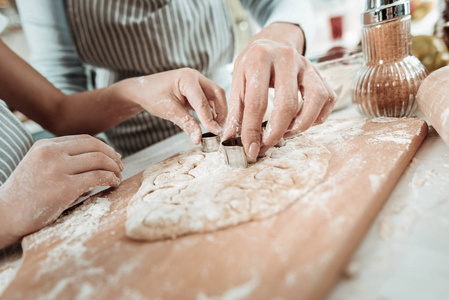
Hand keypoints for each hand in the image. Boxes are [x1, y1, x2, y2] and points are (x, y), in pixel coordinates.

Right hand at [0, 135, 122, 247]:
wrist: (4, 216)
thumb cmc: (25, 196)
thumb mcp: (38, 167)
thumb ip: (61, 160)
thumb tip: (96, 161)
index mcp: (44, 146)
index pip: (84, 140)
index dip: (104, 147)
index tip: (113, 156)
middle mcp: (51, 153)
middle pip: (95, 147)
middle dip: (113, 156)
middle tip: (120, 166)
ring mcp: (57, 170)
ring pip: (99, 160)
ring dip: (114, 168)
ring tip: (118, 176)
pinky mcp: (64, 188)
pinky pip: (97, 177)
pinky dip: (110, 179)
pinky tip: (113, 184)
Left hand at [114, 68, 226, 144]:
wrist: (142, 90)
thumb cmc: (152, 96)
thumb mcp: (168, 111)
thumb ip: (186, 123)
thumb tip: (198, 138)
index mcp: (187, 78)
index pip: (203, 101)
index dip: (210, 118)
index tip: (216, 132)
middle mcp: (195, 77)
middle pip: (217, 94)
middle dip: (221, 112)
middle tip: (220, 129)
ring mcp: (197, 82)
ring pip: (215, 96)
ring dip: (218, 111)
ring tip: (216, 127)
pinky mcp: (196, 89)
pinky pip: (209, 99)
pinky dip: (212, 110)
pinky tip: (211, 122)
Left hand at [223, 23, 336, 158]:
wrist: (271, 43)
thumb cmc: (252, 66)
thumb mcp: (237, 83)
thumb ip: (235, 113)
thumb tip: (229, 143)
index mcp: (259, 58)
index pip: (257, 103)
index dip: (253, 131)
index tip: (251, 149)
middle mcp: (286, 58)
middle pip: (287, 104)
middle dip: (277, 132)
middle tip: (267, 144)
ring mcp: (307, 64)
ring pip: (315, 100)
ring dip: (301, 125)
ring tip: (286, 132)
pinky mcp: (320, 73)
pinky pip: (328, 99)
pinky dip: (318, 116)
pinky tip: (302, 121)